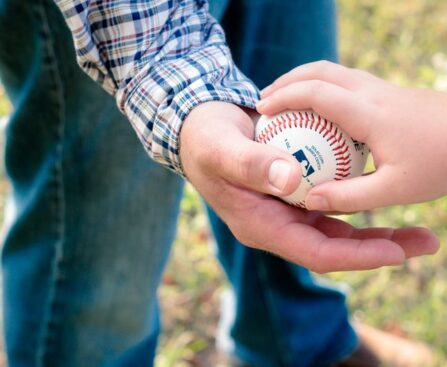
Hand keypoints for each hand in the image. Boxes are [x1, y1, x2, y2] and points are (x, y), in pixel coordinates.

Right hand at [179, 101, 438, 272]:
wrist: (200, 129)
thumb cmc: (206, 140)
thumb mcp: (221, 149)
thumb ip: (250, 164)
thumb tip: (291, 179)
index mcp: (260, 226)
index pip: (314, 252)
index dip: (355, 256)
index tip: (396, 253)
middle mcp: (278, 223)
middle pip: (334, 245)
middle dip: (379, 247)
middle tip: (425, 242)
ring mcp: (287, 208)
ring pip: (338, 226)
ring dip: (377, 229)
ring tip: (417, 228)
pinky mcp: (294, 191)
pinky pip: (332, 202)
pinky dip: (358, 201)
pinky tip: (384, 194)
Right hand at [258, 60, 446, 212]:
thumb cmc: (442, 162)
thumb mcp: (397, 189)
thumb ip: (350, 196)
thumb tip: (311, 202)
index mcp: (369, 113)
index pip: (316, 93)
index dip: (284, 98)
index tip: (263, 109)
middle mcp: (371, 92)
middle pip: (319, 72)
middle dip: (286, 82)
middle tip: (265, 102)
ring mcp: (380, 87)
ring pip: (331, 71)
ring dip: (302, 81)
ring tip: (284, 101)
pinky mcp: (387, 91)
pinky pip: (343, 80)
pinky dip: (319, 87)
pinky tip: (318, 111)